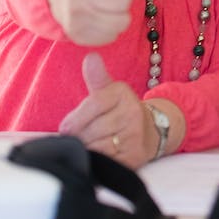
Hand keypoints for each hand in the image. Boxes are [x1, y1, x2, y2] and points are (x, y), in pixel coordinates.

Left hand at [59, 52, 156, 167]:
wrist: (151, 131)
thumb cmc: (121, 111)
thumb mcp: (109, 91)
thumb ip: (97, 76)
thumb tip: (90, 57)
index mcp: (123, 94)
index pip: (92, 105)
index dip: (75, 120)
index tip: (67, 127)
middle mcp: (132, 113)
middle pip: (91, 130)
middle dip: (80, 137)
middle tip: (81, 137)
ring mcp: (135, 136)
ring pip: (97, 147)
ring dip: (88, 150)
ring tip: (92, 145)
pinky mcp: (134, 157)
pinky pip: (106, 162)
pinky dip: (98, 161)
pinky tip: (102, 155)